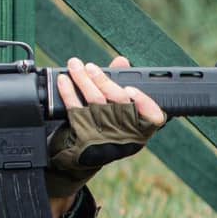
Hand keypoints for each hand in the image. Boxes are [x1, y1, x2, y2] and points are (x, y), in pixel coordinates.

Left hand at [46, 55, 165, 196]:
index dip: (144, 102)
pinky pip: (75, 110)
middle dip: (103, 80)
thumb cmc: (106, 126)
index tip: (130, 88)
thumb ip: (120, 84)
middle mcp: (126, 135)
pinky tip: (63, 80)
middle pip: (118, 102)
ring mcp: (104, 137)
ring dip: (83, 80)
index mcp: (141, 128)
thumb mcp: (118, 110)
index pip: (153, 117)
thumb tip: (121, 61)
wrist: (82, 156)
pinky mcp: (83, 138)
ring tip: (75, 66)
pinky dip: (68, 93)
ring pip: (95, 102)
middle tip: (91, 67)